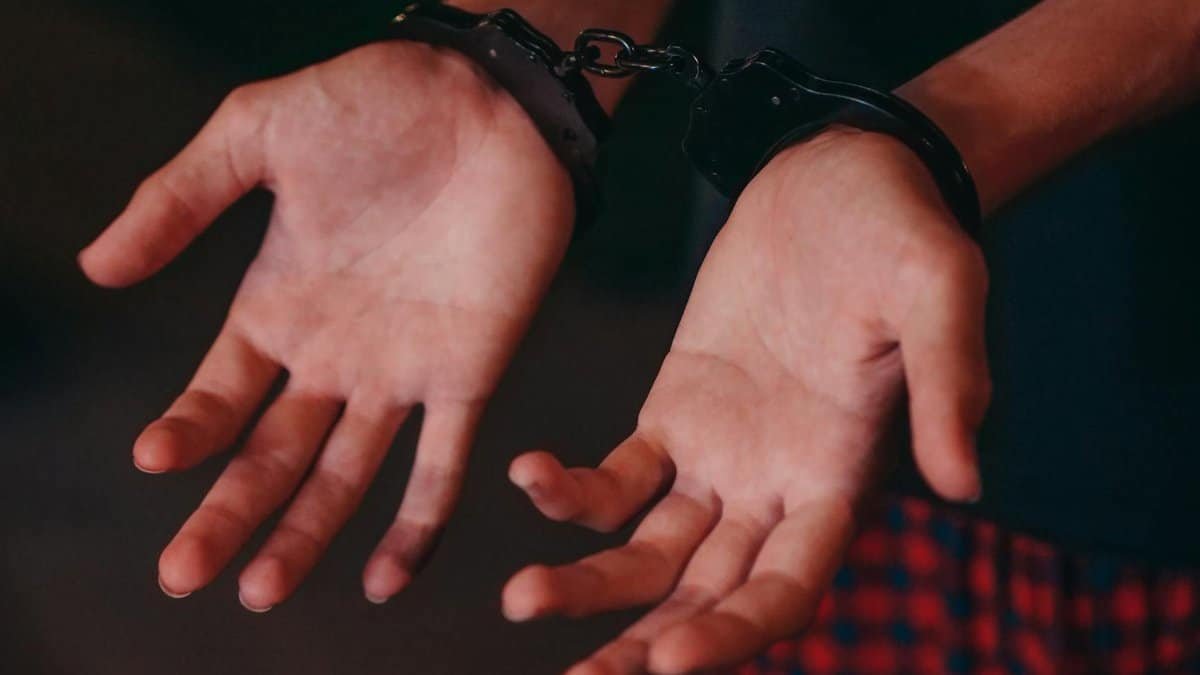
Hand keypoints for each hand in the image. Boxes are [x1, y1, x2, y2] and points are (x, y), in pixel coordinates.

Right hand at [79, 42, 573, 609]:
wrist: (491, 99)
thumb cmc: (375, 102)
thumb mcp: (257, 133)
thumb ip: (180, 198)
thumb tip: (95, 268)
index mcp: (279, 303)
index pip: (218, 393)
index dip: (187, 433)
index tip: (154, 460)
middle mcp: (334, 352)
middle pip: (270, 453)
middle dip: (229, 513)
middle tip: (184, 574)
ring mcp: (402, 370)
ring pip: (345, 475)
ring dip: (305, 534)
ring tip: (262, 590)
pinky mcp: (470, 372)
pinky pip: (442, 464)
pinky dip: (417, 524)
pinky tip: (385, 580)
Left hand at [501, 128, 990, 673]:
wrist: (837, 174)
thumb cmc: (898, 230)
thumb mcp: (936, 290)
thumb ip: (948, 382)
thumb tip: (964, 484)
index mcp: (841, 479)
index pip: (789, 588)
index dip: (736, 632)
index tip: (672, 659)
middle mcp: (777, 488)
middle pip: (708, 595)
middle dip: (647, 642)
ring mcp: (720, 456)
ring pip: (652, 550)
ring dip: (592, 584)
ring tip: (521, 599)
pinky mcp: (674, 411)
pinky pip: (619, 475)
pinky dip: (573, 490)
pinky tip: (528, 478)